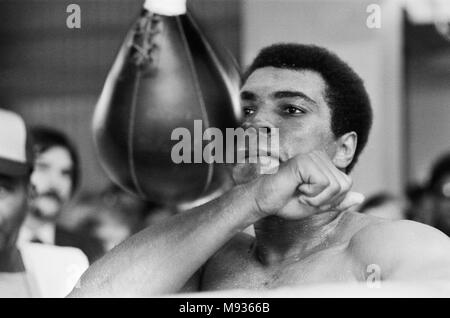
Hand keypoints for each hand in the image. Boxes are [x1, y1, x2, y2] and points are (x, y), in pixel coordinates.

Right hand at [245, 150, 363, 219]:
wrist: (263, 202)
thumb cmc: (286, 202)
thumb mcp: (318, 205)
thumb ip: (338, 201)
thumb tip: (361, 197)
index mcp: (324, 164)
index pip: (347, 184)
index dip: (331, 199)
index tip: (310, 198)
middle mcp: (320, 156)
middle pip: (344, 185)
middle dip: (325, 200)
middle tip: (303, 197)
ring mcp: (312, 157)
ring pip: (336, 186)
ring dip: (317, 198)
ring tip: (299, 193)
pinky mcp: (305, 162)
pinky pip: (324, 184)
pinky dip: (311, 194)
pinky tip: (296, 188)